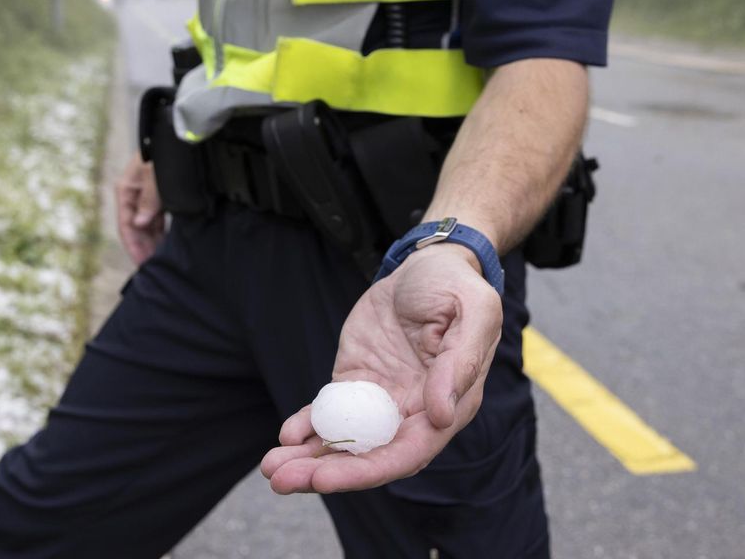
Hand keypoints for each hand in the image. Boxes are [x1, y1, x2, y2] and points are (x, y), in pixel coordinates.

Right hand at [114, 150, 164, 264]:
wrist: (176, 137)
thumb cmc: (163, 153)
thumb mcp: (155, 177)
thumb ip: (148, 201)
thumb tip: (139, 223)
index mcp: (126, 189)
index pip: (126, 224)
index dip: (132, 245)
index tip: (141, 262)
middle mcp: (133, 193)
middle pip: (136, 226)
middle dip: (143, 246)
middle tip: (152, 266)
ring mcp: (146, 194)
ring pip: (147, 223)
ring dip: (152, 240)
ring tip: (160, 258)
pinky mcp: (159, 193)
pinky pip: (157, 217)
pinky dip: (161, 230)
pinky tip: (167, 241)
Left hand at [260, 243, 502, 493]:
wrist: (428, 264)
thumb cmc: (456, 285)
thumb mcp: (473, 311)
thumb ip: (461, 362)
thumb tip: (440, 414)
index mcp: (448, 404)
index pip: (407, 452)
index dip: (367, 470)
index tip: (325, 478)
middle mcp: (415, 412)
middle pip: (369, 456)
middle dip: (325, 473)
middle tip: (281, 480)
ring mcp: (382, 400)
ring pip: (344, 441)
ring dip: (308, 459)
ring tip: (271, 468)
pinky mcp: (356, 382)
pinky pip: (330, 413)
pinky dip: (307, 426)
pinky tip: (286, 435)